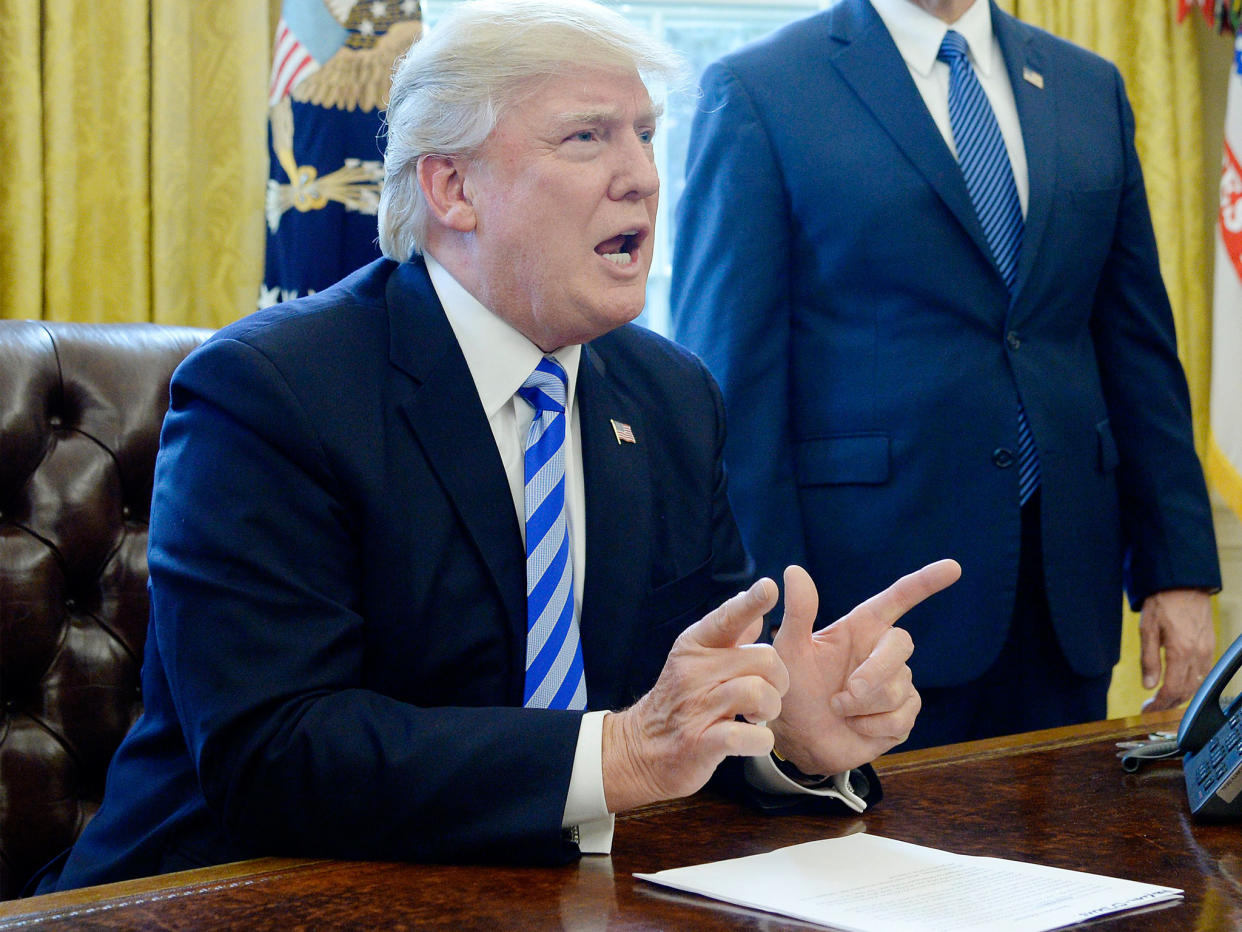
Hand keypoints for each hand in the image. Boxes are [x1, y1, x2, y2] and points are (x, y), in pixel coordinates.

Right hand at [602, 578, 790, 811]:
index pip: (726, 618)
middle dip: (779, 679)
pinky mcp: (701, 744)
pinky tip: (753, 740)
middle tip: (767, 694)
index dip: (750, 602)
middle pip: (763, 658)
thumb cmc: (678, 703)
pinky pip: (748, 736)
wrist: (641, 750)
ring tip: (757, 717)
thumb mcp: (696, 662)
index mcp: (694, 647)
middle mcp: (693, 672)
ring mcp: (696, 708)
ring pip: (759, 693)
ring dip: (770, 709)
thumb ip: (728, 637)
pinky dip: (761, 740)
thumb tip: (753, 606)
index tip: (769, 587)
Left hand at [769, 560, 960, 775]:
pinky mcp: (902, 716)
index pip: (898, 599)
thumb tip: (794, 570)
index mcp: (861, 628)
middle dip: (876, 670)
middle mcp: (882, 652)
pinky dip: (871, 726)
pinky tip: (854, 725)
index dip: (925, 582)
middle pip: (901, 645)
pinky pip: (900, 718)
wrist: (798, 736)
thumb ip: (798, 612)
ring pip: (897, 688)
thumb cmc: (793, 687)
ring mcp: (896, 684)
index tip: (952, 567)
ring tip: (838, 708)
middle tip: (847, 693)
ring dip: (862, 705)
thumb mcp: (789, 649)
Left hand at [1139, 588, 1213, 710]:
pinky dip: (1192, 684)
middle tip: (1152, 707)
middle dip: (1168, 704)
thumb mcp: (1147, 629)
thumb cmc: (1162, 602)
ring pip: (1197, 685)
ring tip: (1163, 699)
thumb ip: (1149, 659)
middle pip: (1186, 692)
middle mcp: (1198, 655)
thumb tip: (1148, 686)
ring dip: (1181, 696)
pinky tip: (1179, 684)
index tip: (1147, 711)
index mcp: (1180, 652)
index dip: (1159, 705)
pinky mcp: (1211, 646)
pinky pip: (1205, 673)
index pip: (1172, 690)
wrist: (1184, 583)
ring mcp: (1207, 651)